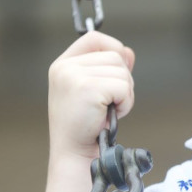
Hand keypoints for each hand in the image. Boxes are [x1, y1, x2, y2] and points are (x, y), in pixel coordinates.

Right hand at [47, 31, 134, 160]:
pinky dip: (125, 103)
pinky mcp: (87, 88)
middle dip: (123, 81)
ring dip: (125, 94)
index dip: (114, 49)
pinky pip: (124, 87)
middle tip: (110, 104)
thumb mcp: (94, 91)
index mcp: (63, 64)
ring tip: (108, 111)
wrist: (75, 153)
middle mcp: (65, 67)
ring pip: (122, 72)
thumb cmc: (85, 126)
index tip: (120, 70)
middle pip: (115, 56)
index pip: (94, 38)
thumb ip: (108, 69)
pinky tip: (110, 116)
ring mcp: (74, 76)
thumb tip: (128, 52)